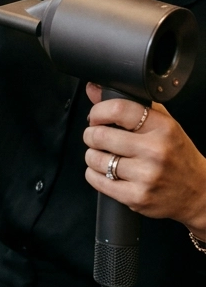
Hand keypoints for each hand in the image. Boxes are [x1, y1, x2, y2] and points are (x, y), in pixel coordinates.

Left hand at [83, 83, 205, 236]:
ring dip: (92, 155)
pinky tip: (105, 171)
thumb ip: (131, 105)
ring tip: (103, 155)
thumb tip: (94, 90)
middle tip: (97, 137)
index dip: (98, 112)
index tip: (96, 117)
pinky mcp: (136, 197)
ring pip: (95, 158)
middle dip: (91, 134)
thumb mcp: (164, 124)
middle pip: (100, 135)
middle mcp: (155, 150)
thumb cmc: (177, 155)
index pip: (118, 110)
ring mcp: (145, 175)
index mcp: (162, 127)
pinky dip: (93, 174)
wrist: (197, 191)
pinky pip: (96, 180)